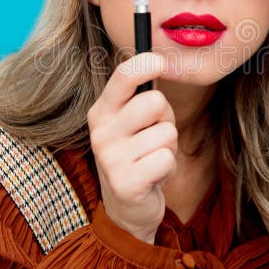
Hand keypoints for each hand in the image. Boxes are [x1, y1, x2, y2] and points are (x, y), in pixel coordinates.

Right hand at [87, 52, 177, 243]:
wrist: (127, 208)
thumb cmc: (137, 154)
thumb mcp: (132, 121)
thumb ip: (142, 94)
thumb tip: (163, 60)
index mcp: (101, 111)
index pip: (123, 75)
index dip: (146, 64)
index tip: (160, 63)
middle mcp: (101, 132)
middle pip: (155, 102)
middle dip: (166, 118)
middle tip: (154, 135)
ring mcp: (110, 159)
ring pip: (166, 133)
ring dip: (168, 147)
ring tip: (152, 158)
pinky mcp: (126, 183)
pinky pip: (167, 159)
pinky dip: (167, 168)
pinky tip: (152, 176)